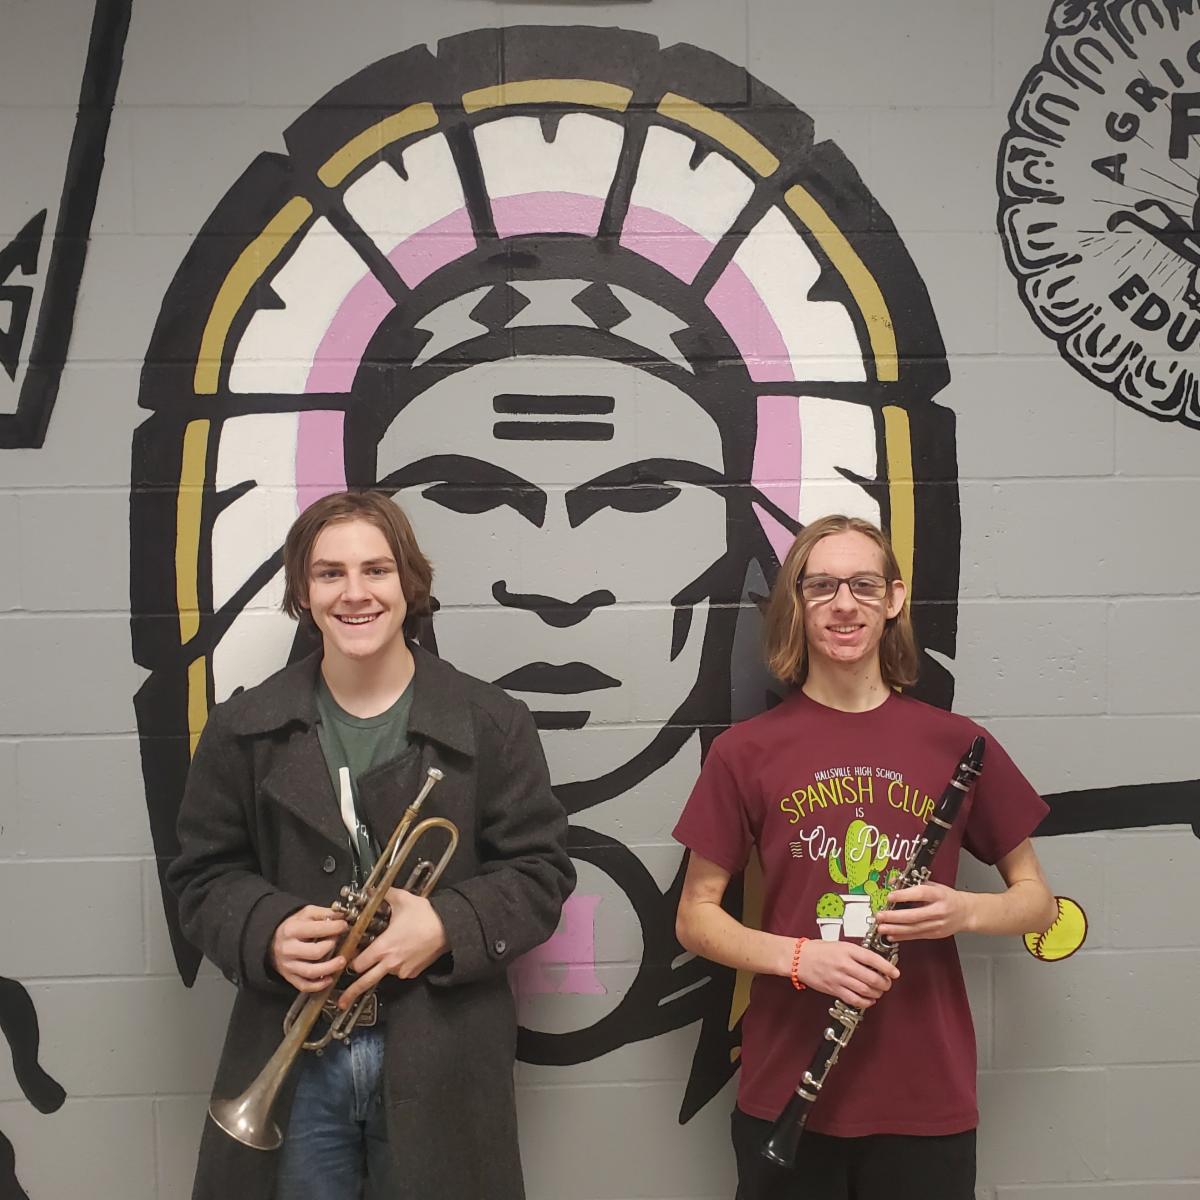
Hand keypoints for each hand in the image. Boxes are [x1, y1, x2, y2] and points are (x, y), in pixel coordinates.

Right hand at [270, 905, 346, 992]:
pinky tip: (329, 979)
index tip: (344, 926)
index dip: (334, 928)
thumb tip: (342, 915)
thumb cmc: (294, 927)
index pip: (317, 930)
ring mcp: (288, 965)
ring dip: (330, 968)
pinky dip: (318, 985)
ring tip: (341, 961)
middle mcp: (288, 949)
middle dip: (332, 947)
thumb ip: (324, 913)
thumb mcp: (306, 913)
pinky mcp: (289, 977)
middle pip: (315, 952)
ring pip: (311, 972)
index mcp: (292, 930)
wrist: (273, 941)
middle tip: (341, 941)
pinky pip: (304, 985)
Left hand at [338, 889, 448, 1010]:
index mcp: (383, 947)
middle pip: (364, 983)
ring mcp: (402, 971)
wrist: (449, 928)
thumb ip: (384, 895)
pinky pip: (398, 972)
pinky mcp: (412, 973)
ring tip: (388, 952)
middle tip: (341, 1002)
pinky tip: (402, 951)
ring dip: (380, 968)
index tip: (347, 959)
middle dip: (351, 993)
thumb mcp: (402, 900)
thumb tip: (372, 890)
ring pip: (383, 974)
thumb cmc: (426, 916)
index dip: (350, 961)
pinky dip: (396, 965)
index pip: (357, 964)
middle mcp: (390, 963)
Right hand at [794, 939, 898, 1006]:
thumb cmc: (819, 950)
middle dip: (885, 983)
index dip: (888, 967)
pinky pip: (854, 1000)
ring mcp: (839, 978)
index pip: (873, 959)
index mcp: (848, 950)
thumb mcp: (841, 945)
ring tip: (879, 991)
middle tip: (887, 983)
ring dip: (877, 993)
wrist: (800, 958)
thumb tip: (876, 963)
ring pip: (866, 991)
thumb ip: (857, 954)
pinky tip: (869, 1000)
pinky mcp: (834, 990)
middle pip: (872, 978)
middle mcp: (845, 964)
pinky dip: (866, 1002)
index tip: (895, 972)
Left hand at [873, 882, 973, 940]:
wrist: (966, 913)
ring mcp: (937, 924)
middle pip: (915, 915)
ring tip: (881, 928)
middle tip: (880, 916)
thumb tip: (894, 882)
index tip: (890, 896)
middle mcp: (938, 911)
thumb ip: (914, 883)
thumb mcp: (934, 885)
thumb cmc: (948, 898)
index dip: (904, 895)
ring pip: (914, 928)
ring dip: (896, 929)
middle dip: (894, 917)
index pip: (920, 894)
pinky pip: (916, 936)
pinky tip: (891, 935)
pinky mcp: (935, 934)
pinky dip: (902, 936)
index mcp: (939, 895)